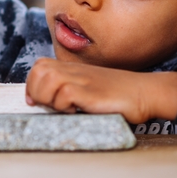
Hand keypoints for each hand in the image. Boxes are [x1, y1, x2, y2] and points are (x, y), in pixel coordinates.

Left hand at [25, 58, 176, 123]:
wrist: (144, 92)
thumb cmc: (119, 94)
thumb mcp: (90, 86)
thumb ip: (71, 89)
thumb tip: (47, 102)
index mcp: (74, 69)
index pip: (39, 66)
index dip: (32, 84)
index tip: (36, 101)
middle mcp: (75, 71)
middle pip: (38, 70)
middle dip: (35, 91)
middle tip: (50, 106)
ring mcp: (83, 80)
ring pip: (47, 80)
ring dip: (49, 98)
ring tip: (64, 108)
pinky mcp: (91, 91)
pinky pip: (65, 94)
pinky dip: (65, 106)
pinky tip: (77, 110)